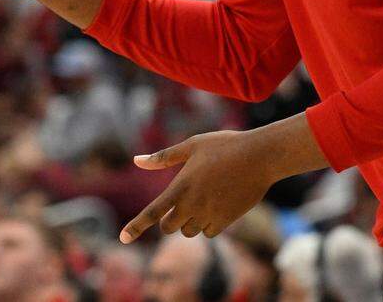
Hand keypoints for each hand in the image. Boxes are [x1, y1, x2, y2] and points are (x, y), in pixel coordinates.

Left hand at [119, 130, 277, 242]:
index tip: (123, 238)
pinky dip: (208, 224)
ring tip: (205, 196)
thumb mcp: (192, 145)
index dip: (135, 226)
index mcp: (180, 186)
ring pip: (190, 231)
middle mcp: (192, 205)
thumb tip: (137, 161)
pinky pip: (209, 232)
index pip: (152, 213)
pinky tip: (218, 205)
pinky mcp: (226, 221)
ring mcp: (209, 215)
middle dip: (170, 219)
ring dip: (191, 220)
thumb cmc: (224, 146)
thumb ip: (163, 157)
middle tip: (181, 201)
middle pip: (169, 227)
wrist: (260, 156)